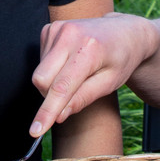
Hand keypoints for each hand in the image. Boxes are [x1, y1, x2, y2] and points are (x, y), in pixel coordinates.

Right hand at [31, 14, 157, 135]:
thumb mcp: (110, 83)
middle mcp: (69, 34)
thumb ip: (83, 98)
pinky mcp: (49, 28)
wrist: (124, 31)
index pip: (60, 87)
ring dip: (52, 82)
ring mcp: (57, 29)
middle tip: (73, 94)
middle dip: (51, 96)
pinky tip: (70, 62)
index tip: (35, 131)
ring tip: (77, 73)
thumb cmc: (120, 58)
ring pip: (39, 72)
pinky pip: (40, 61)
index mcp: (89, 49)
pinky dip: (52, 69)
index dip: (47, 112)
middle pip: (41, 80)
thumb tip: (59, 115)